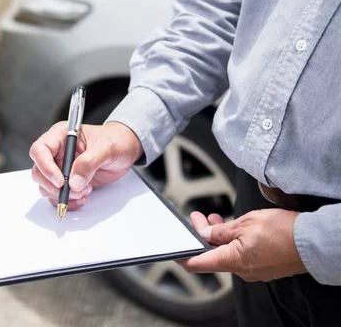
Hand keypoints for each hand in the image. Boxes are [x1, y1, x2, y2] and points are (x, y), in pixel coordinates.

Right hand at [29, 121, 141, 209]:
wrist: (126, 149)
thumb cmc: (116, 140)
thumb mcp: (107, 147)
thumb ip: (90, 162)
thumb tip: (74, 182)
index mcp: (61, 136)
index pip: (40, 150)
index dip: (45, 167)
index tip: (61, 181)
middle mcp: (56, 152)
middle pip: (39, 171)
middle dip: (54, 185)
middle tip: (74, 190)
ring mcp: (61, 168)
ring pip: (45, 186)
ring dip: (63, 194)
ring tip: (85, 191)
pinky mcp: (68, 182)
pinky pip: (57, 196)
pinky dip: (68, 201)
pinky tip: (83, 197)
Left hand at [179, 209, 306, 281]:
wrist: (315, 242)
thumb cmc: (284, 232)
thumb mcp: (245, 223)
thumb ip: (221, 231)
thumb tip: (205, 234)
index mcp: (232, 261)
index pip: (198, 264)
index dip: (183, 256)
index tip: (173, 250)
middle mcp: (242, 270)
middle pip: (213, 254)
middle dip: (203, 235)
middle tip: (198, 218)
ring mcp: (254, 270)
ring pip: (227, 253)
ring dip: (219, 236)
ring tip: (215, 218)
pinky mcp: (264, 266)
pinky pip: (242, 255)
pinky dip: (233, 242)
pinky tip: (234, 228)